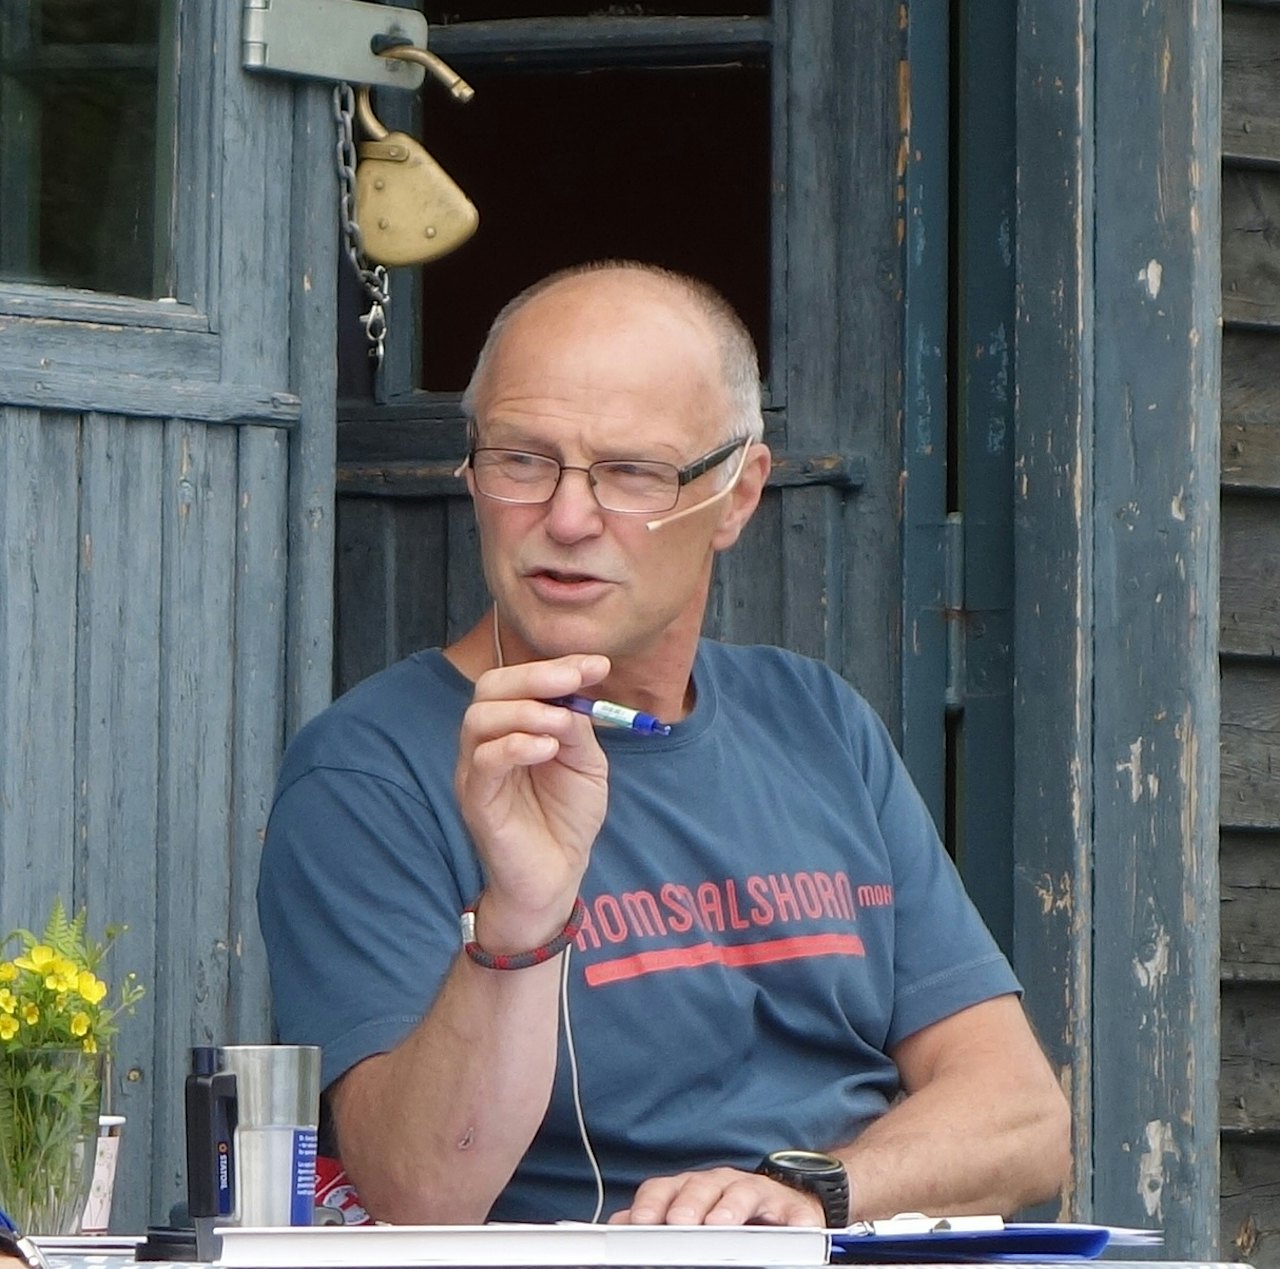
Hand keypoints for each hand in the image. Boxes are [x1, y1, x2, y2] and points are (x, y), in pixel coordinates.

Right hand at [455, 654, 609, 945]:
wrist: (556, 876)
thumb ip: (577, 728)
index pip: (518, 680)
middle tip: (573, 681)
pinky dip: (515, 746)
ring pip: (479, 718)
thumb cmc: (566, 818)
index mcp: (511, 727)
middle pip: (489, 688)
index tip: (597, 664)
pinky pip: (484, 761)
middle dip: (534, 677)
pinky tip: (546, 749)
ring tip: (560, 724)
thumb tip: (574, 693)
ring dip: (526, 711)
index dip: (556, 666)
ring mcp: (476, 771)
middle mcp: (486, 742)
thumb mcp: (584, 762)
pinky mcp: (476, 801)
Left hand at [609, 1167, 825, 1226]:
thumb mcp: (685, 1214)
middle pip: (699, 1187)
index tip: (639, 1224)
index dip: (651, 1205)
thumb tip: (619, 1223)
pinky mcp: (787, 1206)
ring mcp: (752, 1191)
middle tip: (679, 1224)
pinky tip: (790, 1230)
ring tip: (721, 1225)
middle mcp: (718, 1184)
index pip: (663, 1189)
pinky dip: (791, 1221)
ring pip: (739, 1193)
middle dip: (687, 1205)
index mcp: (688, 1188)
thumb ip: (655, 1218)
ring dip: (729, 1208)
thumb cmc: (722, 1211)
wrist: (778, 1205)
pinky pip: (790, 1211)